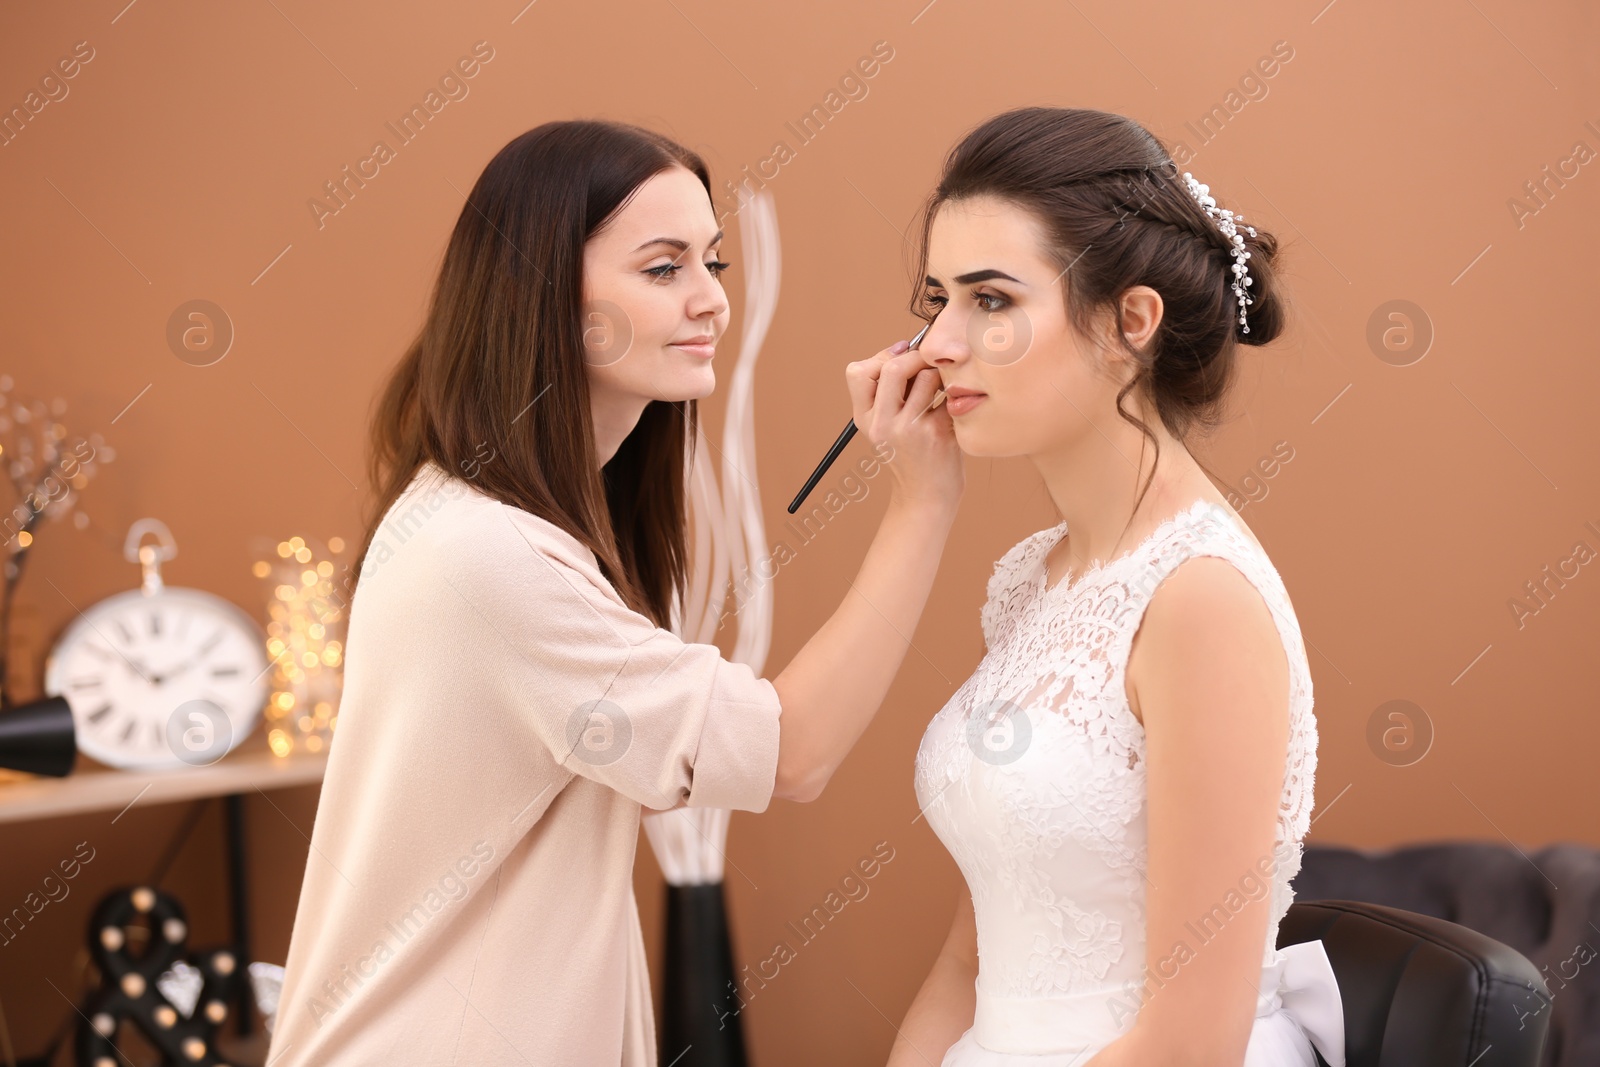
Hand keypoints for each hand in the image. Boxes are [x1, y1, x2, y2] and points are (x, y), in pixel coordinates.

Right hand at [844, 337, 963, 512]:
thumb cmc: (909, 454)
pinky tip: (953, 410)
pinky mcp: (938, 434)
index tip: (900, 357)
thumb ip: (887, 390)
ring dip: (938, 376)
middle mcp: (882, 424)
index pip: (858, 371)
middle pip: (893, 368)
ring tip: (940, 390)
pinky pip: (949, 395)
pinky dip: (954, 396)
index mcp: (864, 419)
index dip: (881, 357)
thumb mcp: (883, 426)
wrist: (925, 497)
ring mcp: (910, 430)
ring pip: (927, 377)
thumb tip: (905, 345)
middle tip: (927, 364)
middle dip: (915, 358)